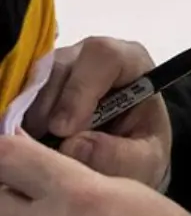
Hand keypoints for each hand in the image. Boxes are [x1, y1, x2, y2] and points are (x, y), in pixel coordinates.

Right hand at [23, 37, 170, 187]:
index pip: (104, 55)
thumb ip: (118, 155)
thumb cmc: (140, 150)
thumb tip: (73, 145)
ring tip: (39, 147)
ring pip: (35, 79)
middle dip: (49, 108)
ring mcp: (63, 66)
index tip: (66, 129)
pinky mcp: (38, 83)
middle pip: (61, 66)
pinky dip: (21, 118)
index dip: (80, 89)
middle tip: (45, 144)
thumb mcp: (145, 160)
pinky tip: (30, 141)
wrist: (125, 158)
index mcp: (130, 62)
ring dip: (31, 116)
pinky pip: (20, 92)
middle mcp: (93, 57)